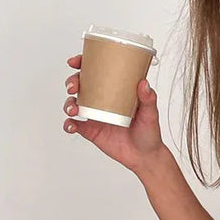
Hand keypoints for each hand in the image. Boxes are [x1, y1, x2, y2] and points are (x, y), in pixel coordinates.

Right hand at [62, 53, 166, 173]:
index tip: (76, 62)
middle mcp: (103, 100)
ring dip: (68, 103)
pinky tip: (71, 125)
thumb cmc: (149, 132)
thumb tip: (143, 83)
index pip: (98, 71)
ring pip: (74, 103)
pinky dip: (68, 124)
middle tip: (73, 86)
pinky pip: (75, 125)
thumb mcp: (151, 114)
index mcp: (116, 90)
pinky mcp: (91, 131)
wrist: (145, 157)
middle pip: (82, 85)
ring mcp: (96, 115)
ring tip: (73, 109)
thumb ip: (148, 99)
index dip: (84, 63)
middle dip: (72, 82)